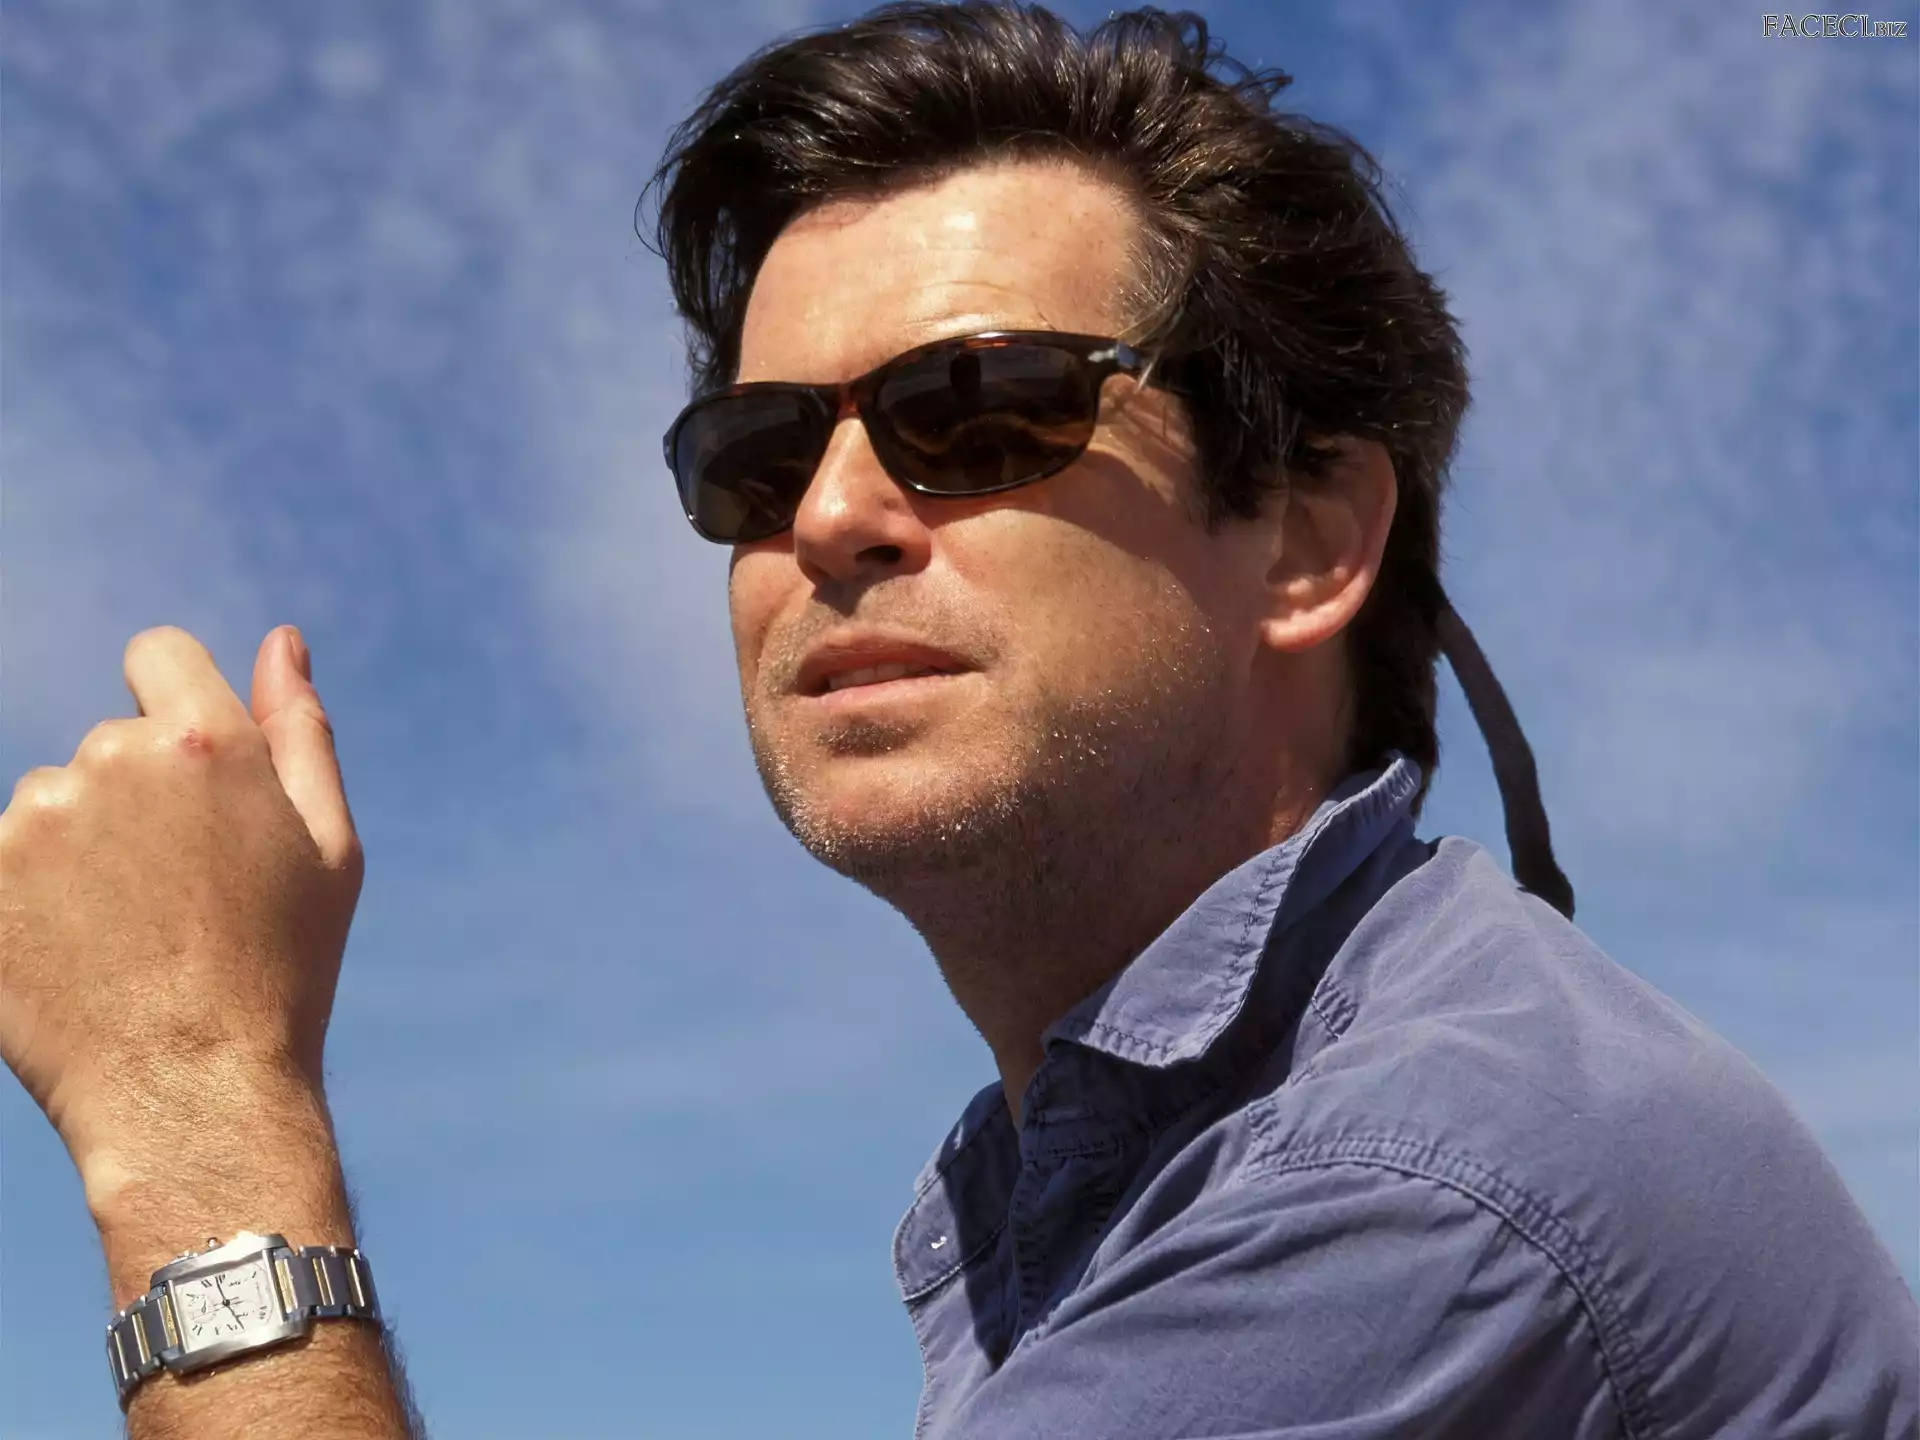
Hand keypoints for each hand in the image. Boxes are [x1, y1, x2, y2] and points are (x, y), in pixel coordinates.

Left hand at [0, 625, 363, 1216]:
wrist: (191, 1092)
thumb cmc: (281, 969)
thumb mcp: (328, 847)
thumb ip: (300, 730)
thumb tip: (282, 641)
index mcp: (204, 742)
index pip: (158, 653)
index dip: (176, 701)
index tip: (190, 776)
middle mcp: (108, 763)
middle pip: (111, 745)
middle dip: (142, 799)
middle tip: (184, 895)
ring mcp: (30, 824)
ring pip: (53, 805)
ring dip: (82, 850)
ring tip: (129, 936)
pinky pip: (6, 862)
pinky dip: (33, 899)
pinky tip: (78, 957)